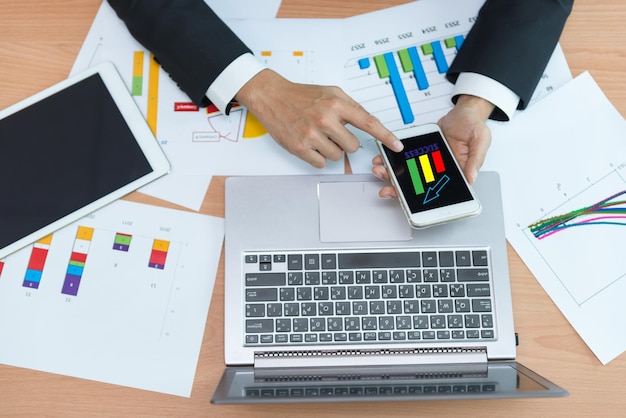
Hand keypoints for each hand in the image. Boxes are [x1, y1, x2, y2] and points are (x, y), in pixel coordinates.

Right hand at [235, 69, 403, 167]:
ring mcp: (312, 134)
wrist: (272, 97)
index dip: (385, 136)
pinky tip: (309, 143)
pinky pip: (321, 163)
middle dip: (345, 142)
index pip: (368, 122)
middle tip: (332, 133)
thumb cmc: (301, 95)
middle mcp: (325, 118)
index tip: (396, 145)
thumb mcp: (330, 92)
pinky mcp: (299, 147)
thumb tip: (369, 123)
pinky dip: (318, 156)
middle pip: (352, 146)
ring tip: (317, 136)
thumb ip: (350, 107)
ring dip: (330, 149)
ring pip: (337, 156)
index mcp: (336, 103)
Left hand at [372, 94, 493, 197]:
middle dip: (400, 188)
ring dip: (392, 174)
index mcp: (455, 172)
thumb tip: (471, 177)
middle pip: (418, 186)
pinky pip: (404, 159)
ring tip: (380, 171)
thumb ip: (476, 159)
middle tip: (386, 189)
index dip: (422, 199)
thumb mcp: (481, 139)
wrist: (463, 112)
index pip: (438, 192)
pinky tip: (383, 159)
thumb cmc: (473, 125)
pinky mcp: (419, 153)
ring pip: (408, 174)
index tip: (408, 202)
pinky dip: (392, 160)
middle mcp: (439, 171)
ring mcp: (427, 163)